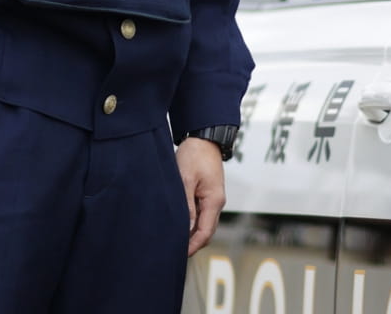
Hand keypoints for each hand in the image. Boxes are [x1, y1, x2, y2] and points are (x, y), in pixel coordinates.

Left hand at [176, 136, 225, 256]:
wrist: (204, 137)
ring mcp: (213, 198)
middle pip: (206, 231)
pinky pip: (201, 213)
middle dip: (193, 243)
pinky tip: (180, 222)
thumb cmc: (195, 155)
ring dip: (192, 232)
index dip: (193, 246)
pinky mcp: (208, 193)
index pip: (205, 232)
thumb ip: (187, 205)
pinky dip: (192, 221)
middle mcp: (216, 202)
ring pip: (204, 223)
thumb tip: (187, 228)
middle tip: (174, 250)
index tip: (179, 253)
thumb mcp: (186, 179)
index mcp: (214, 201)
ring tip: (173, 238)